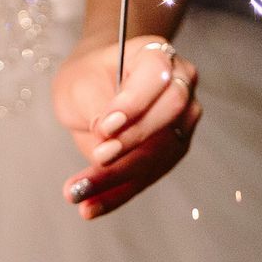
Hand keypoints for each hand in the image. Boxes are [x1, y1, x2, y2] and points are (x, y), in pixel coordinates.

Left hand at [51, 35, 201, 219]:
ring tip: (79, 193)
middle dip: (133, 142)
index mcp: (157, 55)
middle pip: (170, 115)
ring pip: (161, 153)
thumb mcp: (80, 83)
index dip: (135, 104)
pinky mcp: (171, 151)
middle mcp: (180, 84)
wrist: (92, 87)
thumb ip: (96, 106)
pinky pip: (148, 177)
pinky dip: (117, 194)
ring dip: (120, 178)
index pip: (159, 77)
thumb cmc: (87, 77)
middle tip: (98, 157)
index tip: (105, 125)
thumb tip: (106, 144)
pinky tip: (89, 207)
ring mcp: (182, 121)